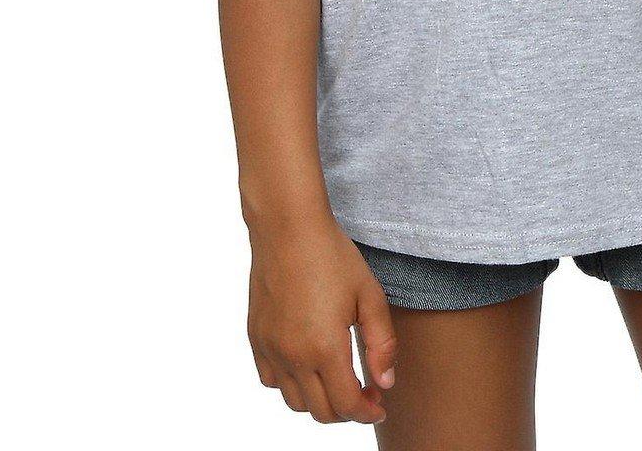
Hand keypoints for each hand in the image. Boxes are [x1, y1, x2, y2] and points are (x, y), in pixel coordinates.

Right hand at [247, 212, 396, 423]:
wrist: (289, 228)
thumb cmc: (333, 256)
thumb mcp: (370, 295)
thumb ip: (381, 343)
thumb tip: (385, 383)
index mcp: (325, 347)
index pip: (347, 405)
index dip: (367, 412)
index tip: (380, 404)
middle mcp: (293, 356)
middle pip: (321, 411)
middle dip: (347, 410)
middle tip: (366, 389)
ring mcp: (270, 349)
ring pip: (294, 402)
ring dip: (319, 400)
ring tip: (338, 377)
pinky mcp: (256, 338)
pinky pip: (271, 380)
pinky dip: (291, 384)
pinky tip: (308, 362)